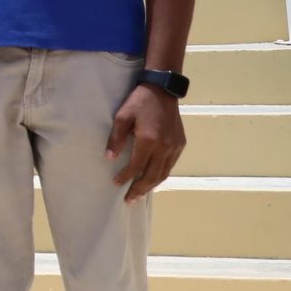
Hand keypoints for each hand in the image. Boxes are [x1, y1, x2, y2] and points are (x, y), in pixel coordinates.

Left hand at [108, 83, 185, 200]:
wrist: (162, 91)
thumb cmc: (139, 102)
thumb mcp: (122, 117)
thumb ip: (116, 138)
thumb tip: (109, 158)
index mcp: (149, 140)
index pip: (137, 166)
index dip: (126, 177)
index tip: (116, 184)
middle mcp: (164, 146)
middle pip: (152, 175)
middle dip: (140, 189)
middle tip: (129, 199)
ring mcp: (175, 146)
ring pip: (164, 173)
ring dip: (152, 185)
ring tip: (140, 194)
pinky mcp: (180, 144)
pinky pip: (170, 165)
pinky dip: (161, 175)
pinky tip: (153, 179)